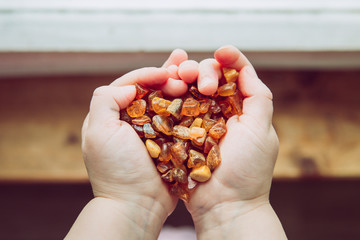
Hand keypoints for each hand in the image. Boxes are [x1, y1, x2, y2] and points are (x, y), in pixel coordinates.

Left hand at [78, 49, 197, 237]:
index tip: (168, 72)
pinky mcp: (169, 143)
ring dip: (181, 86)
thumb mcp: (99, 131)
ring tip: (195, 71)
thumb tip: (131, 86)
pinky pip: (180, 120)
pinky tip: (202, 95)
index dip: (149, 74)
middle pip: (152, 90)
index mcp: (114, 116)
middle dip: (168, 74)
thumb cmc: (116, 170)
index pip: (131, 84)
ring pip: (168, 102)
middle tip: (185, 63)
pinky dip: (189, 107)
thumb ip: (106, 100)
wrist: (137, 205)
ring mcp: (152, 132)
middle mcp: (133, 121)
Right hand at [185, 46, 283, 238]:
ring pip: (189, 91)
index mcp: (242, 110)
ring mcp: (198, 123)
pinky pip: (173, 109)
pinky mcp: (180, 133)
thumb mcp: (262, 130)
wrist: (223, 207)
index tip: (221, 51)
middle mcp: (220, 113)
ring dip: (185, 79)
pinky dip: (170, 96)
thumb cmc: (247, 170)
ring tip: (180, 80)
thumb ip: (258, 96)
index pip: (236, 76)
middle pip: (210, 79)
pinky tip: (167, 90)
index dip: (229, 60)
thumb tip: (244, 68)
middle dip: (205, 71)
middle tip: (202, 83)